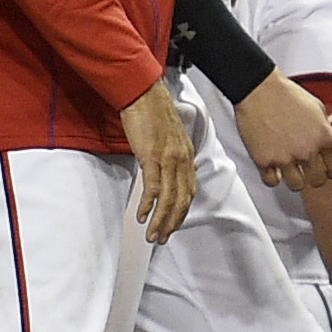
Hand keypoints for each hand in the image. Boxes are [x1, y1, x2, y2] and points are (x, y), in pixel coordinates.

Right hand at [120, 80, 196, 242]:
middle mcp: (181, 159)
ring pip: (169, 198)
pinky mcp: (151, 156)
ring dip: (160, 220)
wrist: (143, 93)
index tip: (173, 225)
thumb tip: (183, 171)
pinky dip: (148, 205)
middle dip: (172, 223)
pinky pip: (153, 187)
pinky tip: (142, 216)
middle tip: (162, 238)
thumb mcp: (173, 136)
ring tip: (152, 235)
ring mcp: (168, 158)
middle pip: (181, 200)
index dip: (182, 212)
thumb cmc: (154, 112)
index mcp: (187, 155)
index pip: (189, 191)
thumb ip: (178, 155)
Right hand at [235, 70, 331, 189]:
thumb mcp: (317, 107)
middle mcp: (307, 151)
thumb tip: (326, 143)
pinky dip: (273, 177)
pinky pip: (272, 182)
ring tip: (290, 169)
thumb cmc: (286, 94)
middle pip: (318, 181)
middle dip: (314, 176)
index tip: (328, 171)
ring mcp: (285, 158)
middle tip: (308, 171)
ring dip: (294, 179)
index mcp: (324, 137)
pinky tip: (273, 168)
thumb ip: (325, 128)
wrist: (258, 89)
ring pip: (296, 185)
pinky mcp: (264, 161)